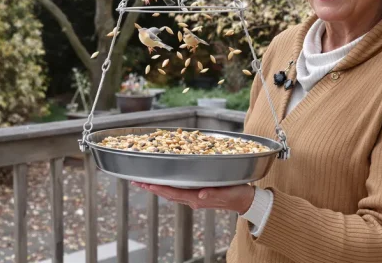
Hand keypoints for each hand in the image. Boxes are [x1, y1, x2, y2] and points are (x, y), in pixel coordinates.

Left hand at [132, 181, 254, 212]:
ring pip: (171, 192)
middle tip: (135, 180)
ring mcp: (194, 197)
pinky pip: (178, 190)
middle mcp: (193, 199)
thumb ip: (213, 194)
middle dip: (151, 187)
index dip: (159, 188)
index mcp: (197, 198)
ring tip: (143, 181)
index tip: (146, 183)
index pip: (174, 193)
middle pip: (167, 193)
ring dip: (156, 187)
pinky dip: (167, 185)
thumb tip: (199, 195)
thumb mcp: (227, 193)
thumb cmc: (237, 195)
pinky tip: (163, 180)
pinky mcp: (198, 193)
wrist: (245, 200)